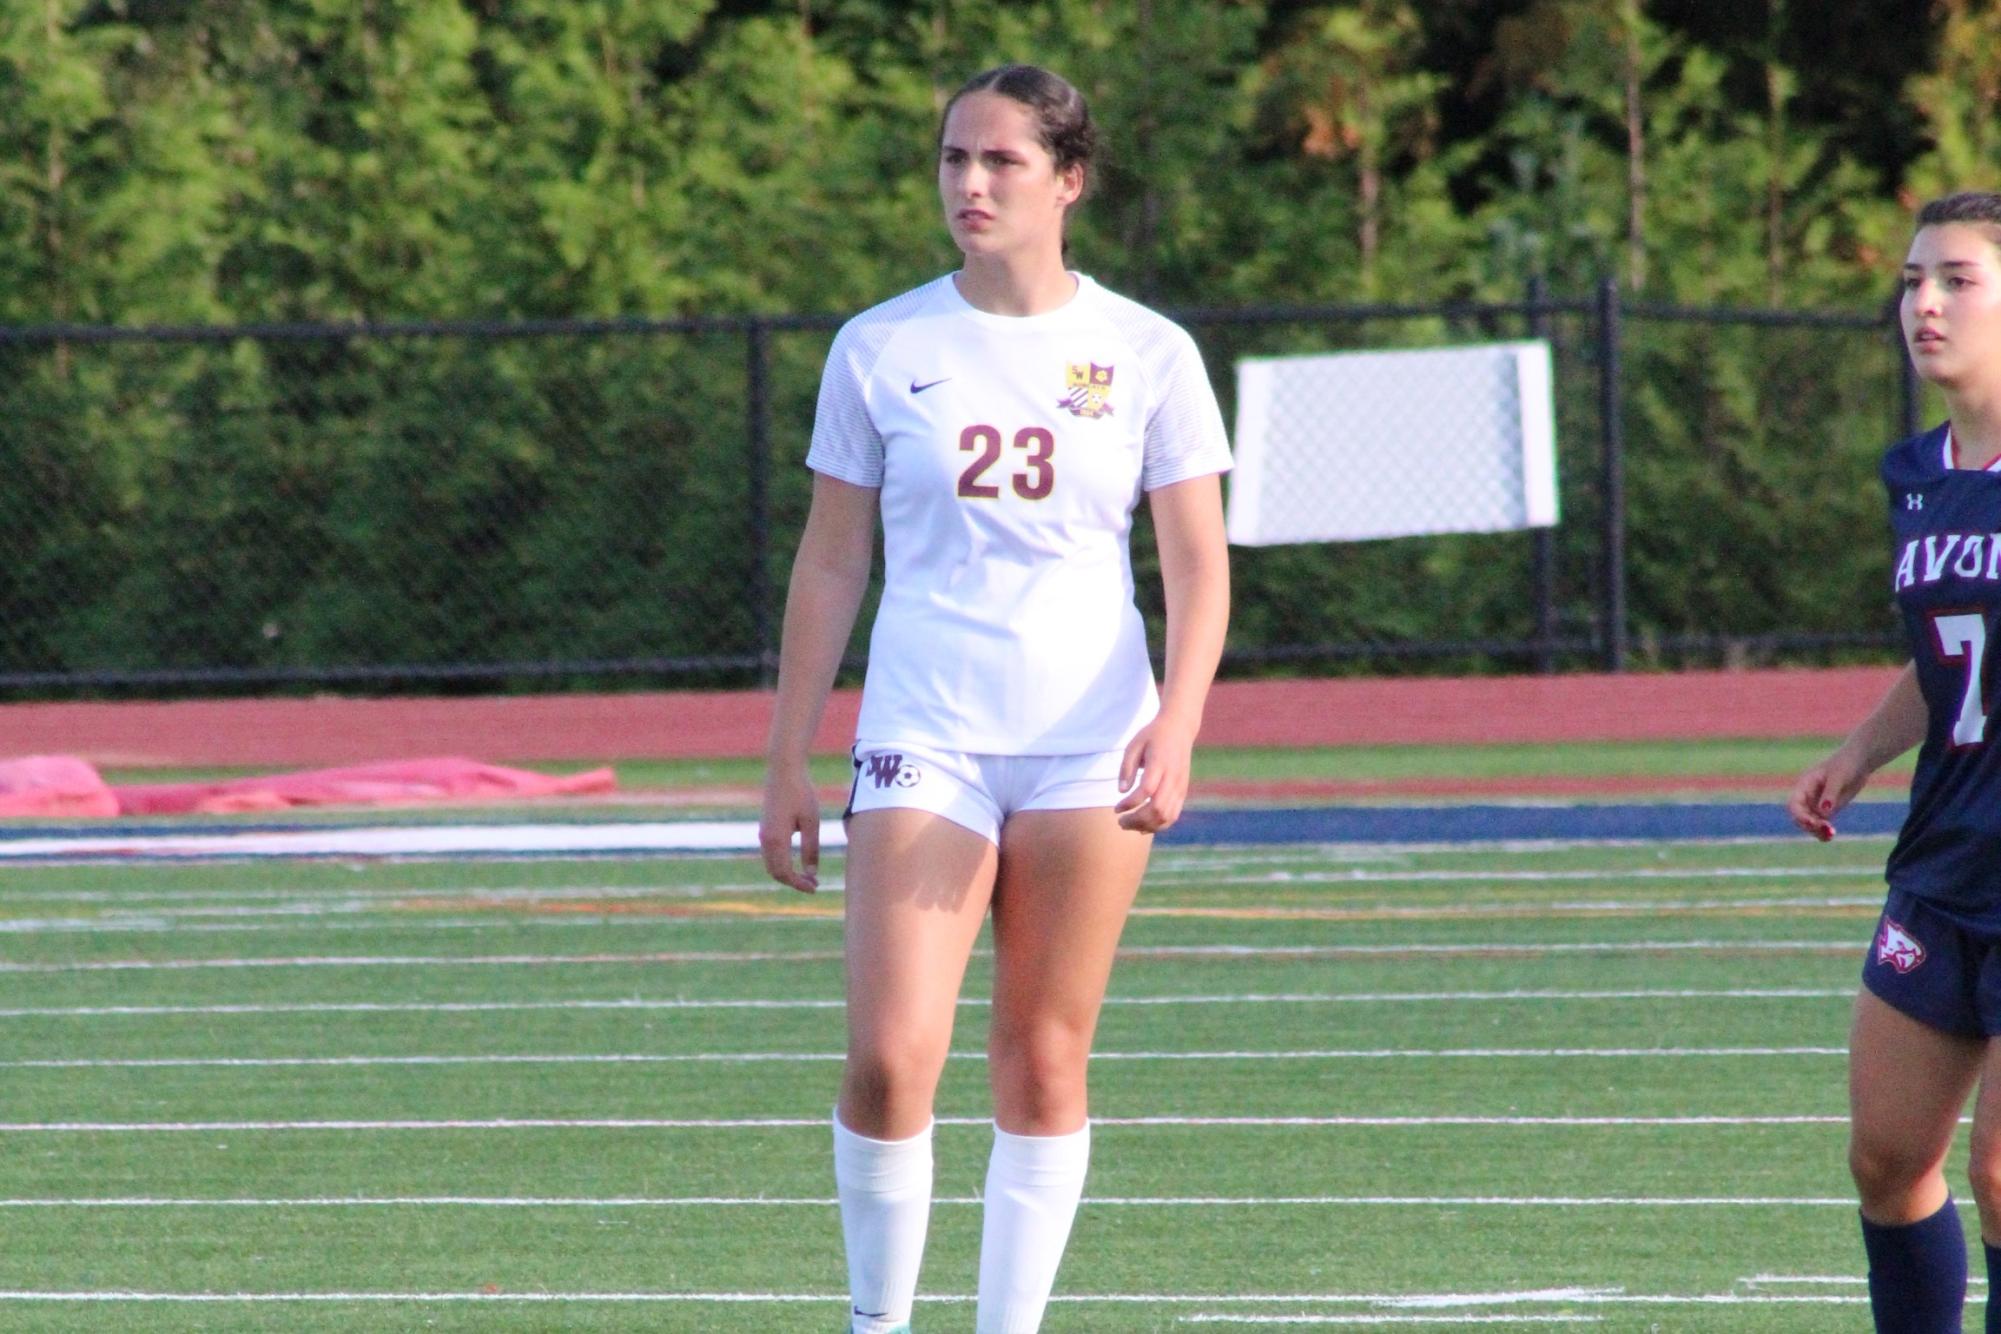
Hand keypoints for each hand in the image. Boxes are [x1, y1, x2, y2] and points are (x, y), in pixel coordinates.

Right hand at [759, 765, 821, 892]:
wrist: (784, 770)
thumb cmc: (801, 793)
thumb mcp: (811, 822)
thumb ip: (811, 849)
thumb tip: (811, 873)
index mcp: (776, 839)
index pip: (785, 873)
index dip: (799, 884)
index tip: (815, 888)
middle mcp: (765, 839)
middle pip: (775, 872)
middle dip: (793, 882)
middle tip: (814, 885)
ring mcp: (763, 834)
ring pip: (771, 864)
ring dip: (788, 873)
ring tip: (808, 876)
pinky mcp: (765, 828)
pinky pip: (770, 854)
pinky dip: (782, 864)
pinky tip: (798, 861)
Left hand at [1115, 713, 1198, 833]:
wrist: (1180, 728)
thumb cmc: (1153, 736)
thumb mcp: (1134, 744)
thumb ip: (1127, 768)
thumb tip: (1122, 791)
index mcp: (1160, 764)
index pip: (1146, 791)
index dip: (1130, 804)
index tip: (1116, 808)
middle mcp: (1173, 777)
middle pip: (1157, 808)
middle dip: (1137, 820)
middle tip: (1120, 821)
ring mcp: (1180, 786)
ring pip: (1167, 816)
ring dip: (1147, 826)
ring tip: (1129, 825)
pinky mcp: (1183, 791)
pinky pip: (1173, 815)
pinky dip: (1159, 825)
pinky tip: (1144, 826)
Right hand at [1786, 748, 1870, 841]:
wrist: (1859, 762)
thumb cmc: (1845, 764)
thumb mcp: (1838, 778)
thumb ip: (1830, 795)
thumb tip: (1823, 813)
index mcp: (1804, 786)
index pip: (1794, 804)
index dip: (1799, 815)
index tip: (1812, 823)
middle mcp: (1807, 796)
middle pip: (1800, 816)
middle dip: (1809, 825)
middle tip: (1825, 830)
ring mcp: (1816, 804)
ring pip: (1810, 823)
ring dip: (1816, 831)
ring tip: (1829, 836)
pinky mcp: (1828, 810)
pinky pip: (1821, 824)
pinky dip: (1824, 831)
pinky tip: (1830, 836)